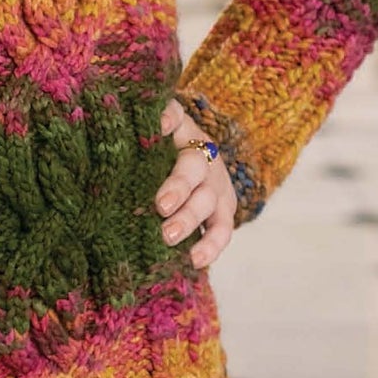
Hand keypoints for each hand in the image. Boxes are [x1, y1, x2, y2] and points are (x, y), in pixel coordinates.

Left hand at [155, 96, 235, 270]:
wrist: (190, 158)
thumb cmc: (161, 144)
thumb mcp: (156, 123)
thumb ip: (155, 116)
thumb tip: (156, 120)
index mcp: (185, 131)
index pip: (178, 122)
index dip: (169, 124)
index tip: (158, 130)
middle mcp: (206, 158)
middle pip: (195, 170)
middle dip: (179, 188)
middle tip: (160, 206)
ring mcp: (217, 187)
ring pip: (210, 204)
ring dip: (190, 221)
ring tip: (169, 238)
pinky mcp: (223, 213)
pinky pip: (222, 232)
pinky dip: (210, 247)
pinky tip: (194, 261)